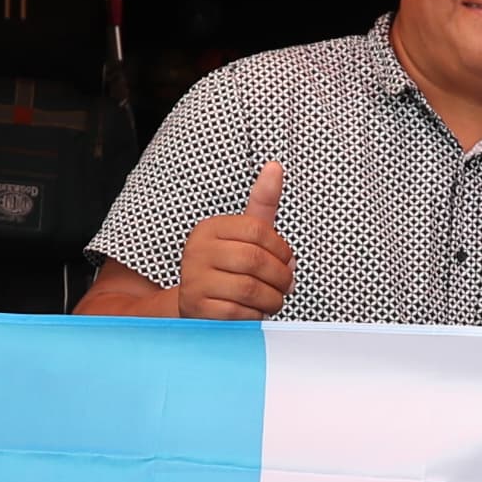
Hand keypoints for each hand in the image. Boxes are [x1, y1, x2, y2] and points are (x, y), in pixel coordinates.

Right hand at [173, 159, 296, 319]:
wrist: (198, 303)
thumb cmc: (230, 266)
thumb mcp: (245, 235)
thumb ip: (262, 204)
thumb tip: (276, 166)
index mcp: (210, 228)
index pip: (257, 230)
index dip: (282, 249)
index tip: (288, 261)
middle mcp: (197, 250)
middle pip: (255, 260)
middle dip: (280, 277)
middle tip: (287, 286)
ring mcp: (194, 279)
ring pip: (249, 289)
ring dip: (272, 299)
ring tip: (275, 300)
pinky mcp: (196, 307)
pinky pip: (239, 312)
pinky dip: (256, 315)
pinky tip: (256, 312)